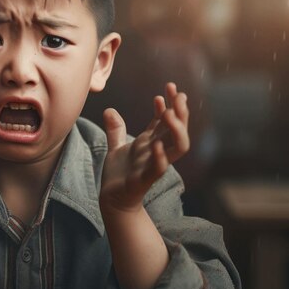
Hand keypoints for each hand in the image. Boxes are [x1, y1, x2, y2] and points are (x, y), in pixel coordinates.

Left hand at [100, 82, 189, 211]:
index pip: (165, 121)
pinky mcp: (145, 180)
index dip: (169, 104)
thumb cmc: (118, 175)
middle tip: (176, 91)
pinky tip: (156, 144)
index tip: (167, 88)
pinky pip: (158, 169)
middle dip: (180, 110)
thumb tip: (109, 110)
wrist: (112, 200)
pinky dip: (160, 157)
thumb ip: (116, 130)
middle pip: (177, 129)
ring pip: (178, 147)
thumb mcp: (116, 147)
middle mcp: (156, 152)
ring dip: (176, 129)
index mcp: (150, 143)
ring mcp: (153, 165)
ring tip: (168, 113)